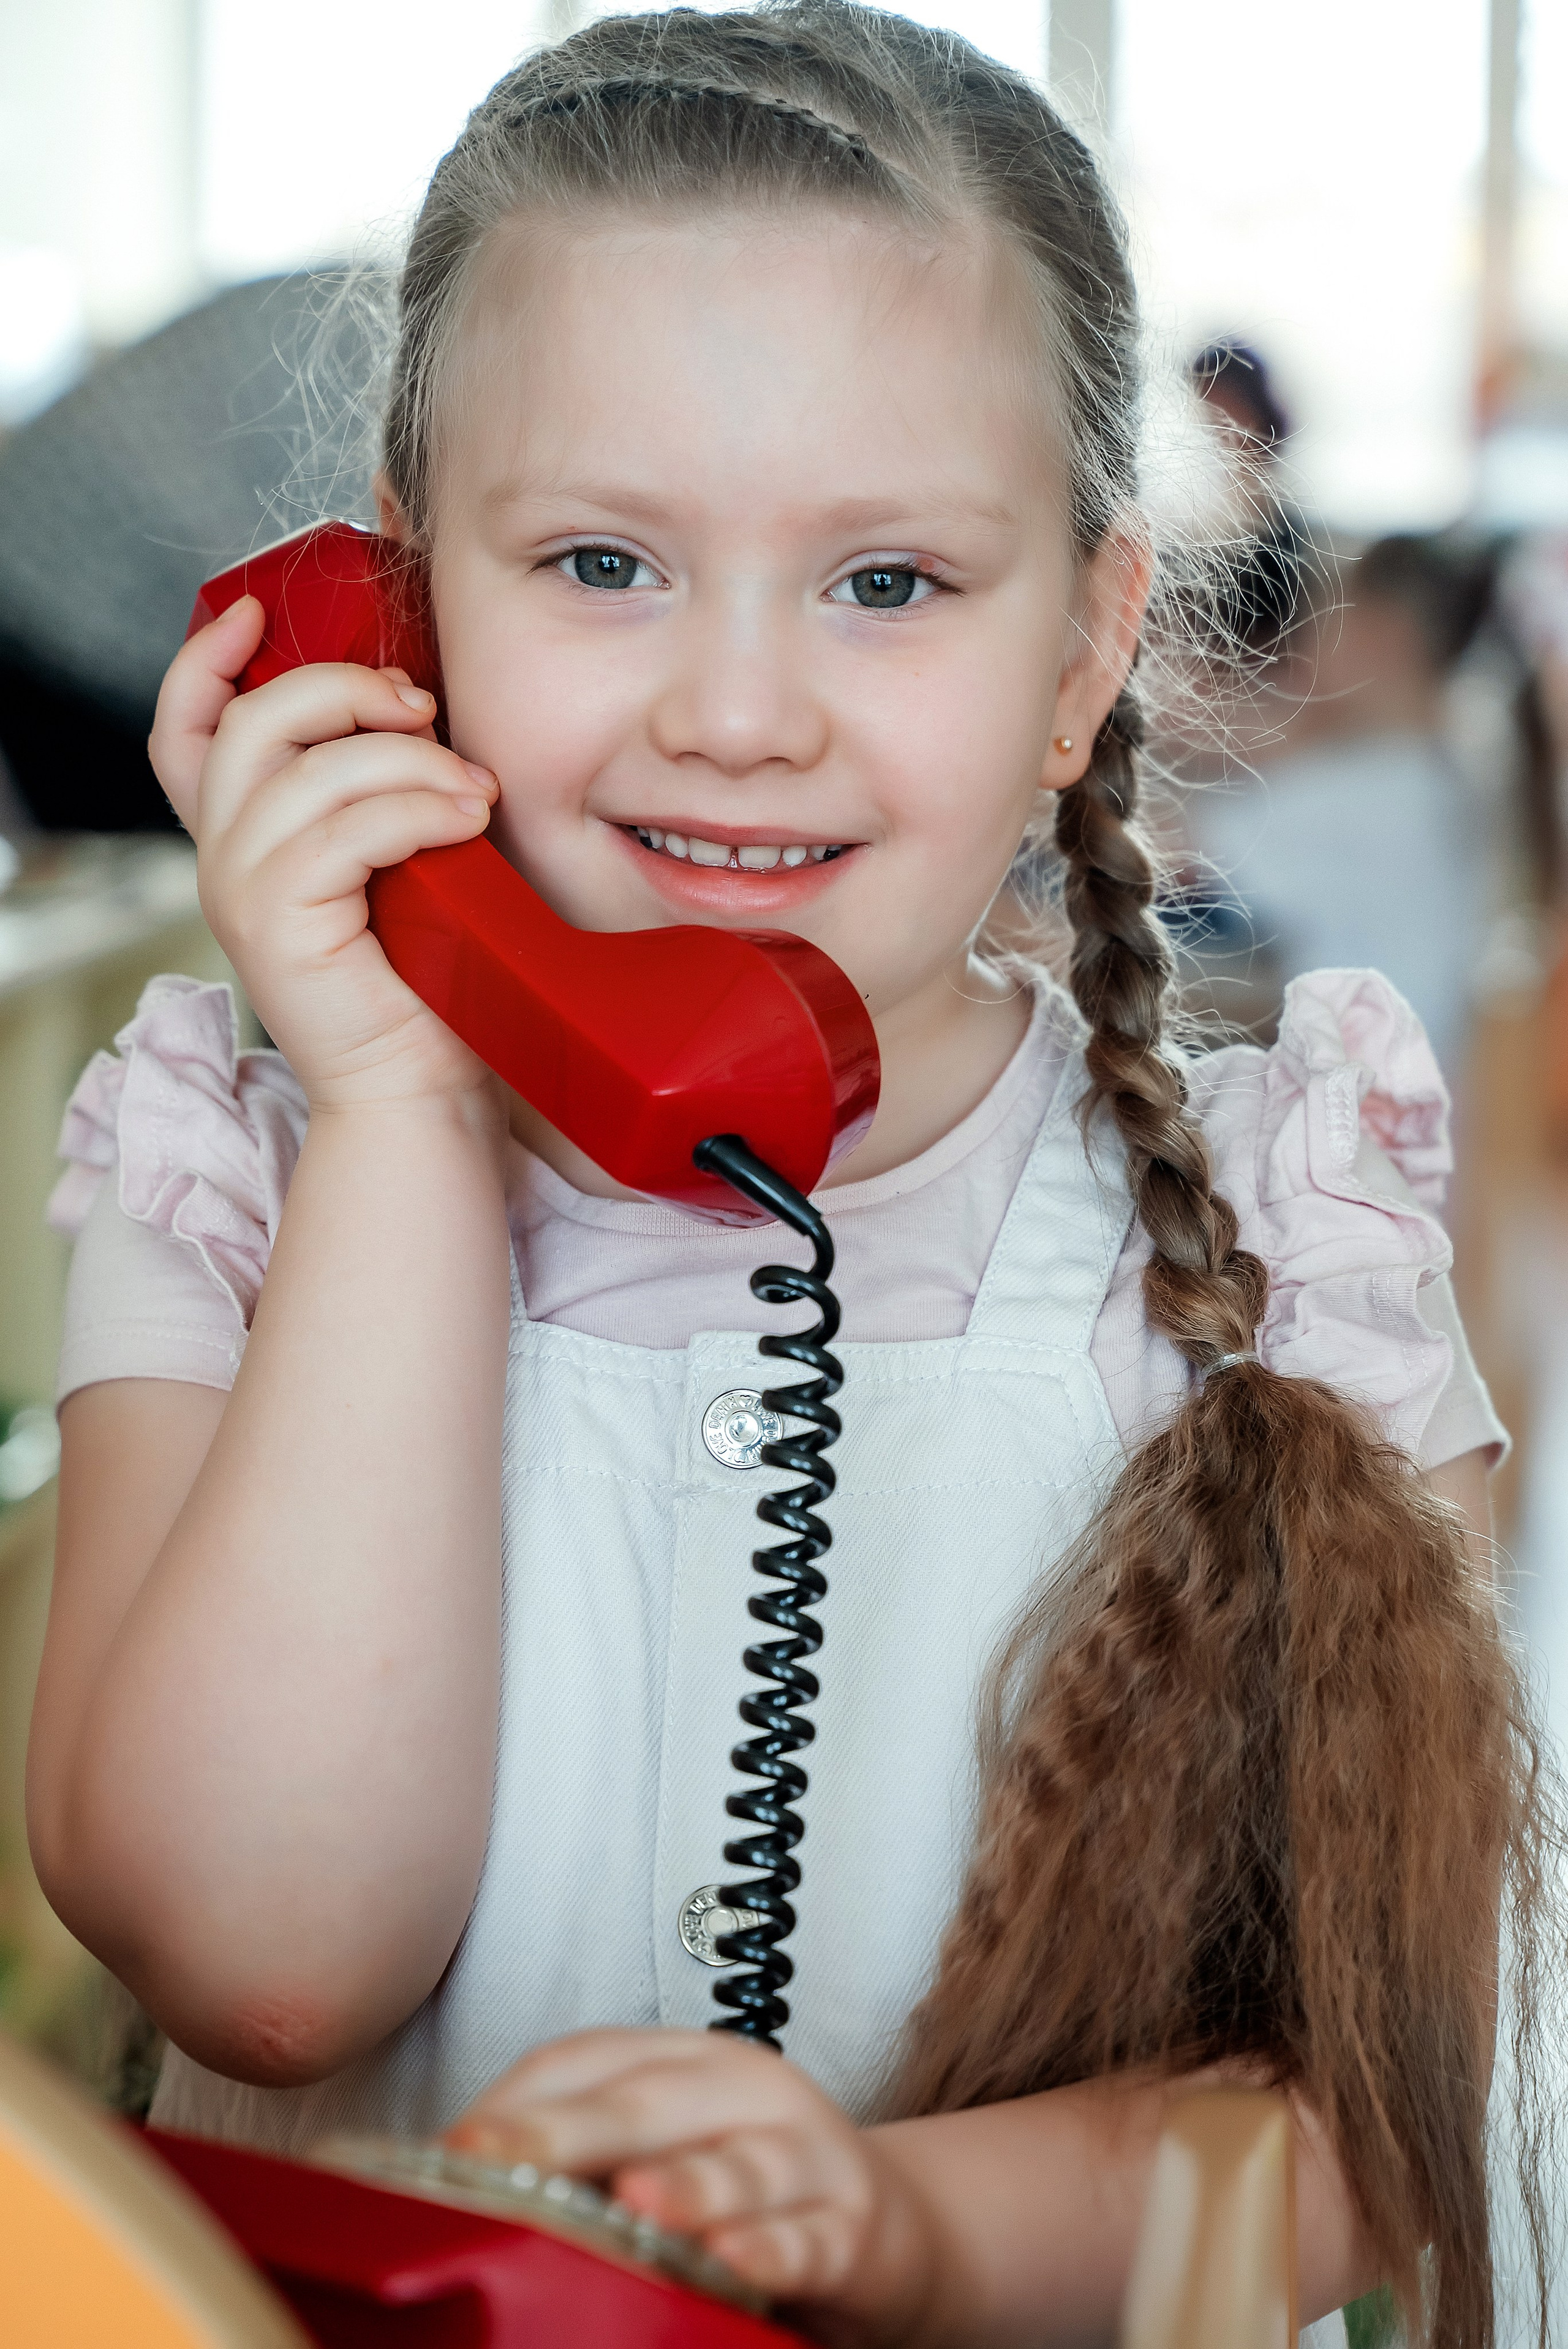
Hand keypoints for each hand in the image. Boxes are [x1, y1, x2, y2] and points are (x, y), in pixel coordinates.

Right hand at [149, 594, 502, 1109]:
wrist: (419, 1090)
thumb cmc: (423, 981)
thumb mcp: (394, 861)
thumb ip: (373, 791)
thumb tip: (413, 700)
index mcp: (241, 837)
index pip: (186, 729)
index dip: (206, 660)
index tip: (257, 614)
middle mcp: (222, 858)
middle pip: (255, 722)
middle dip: (345, 690)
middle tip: (424, 708)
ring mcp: (242, 891)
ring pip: (312, 771)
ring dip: (408, 761)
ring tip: (475, 790)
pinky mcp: (278, 924)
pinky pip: (347, 828)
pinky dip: (416, 808)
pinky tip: (466, 820)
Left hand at [444, 2029, 939, 2345]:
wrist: (878, 2229)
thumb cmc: (741, 2190)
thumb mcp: (661, 2156)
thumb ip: (582, 2162)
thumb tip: (457, 2184)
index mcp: (682, 2061)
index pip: (584, 2062)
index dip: (514, 2105)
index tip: (450, 2153)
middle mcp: (743, 2088)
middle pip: (648, 2102)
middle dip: (567, 2132)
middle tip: (495, 2161)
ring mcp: (804, 2154)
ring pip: (739, 2165)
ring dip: (685, 2186)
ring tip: (633, 2203)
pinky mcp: (852, 2227)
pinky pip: (808, 2239)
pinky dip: (771, 2250)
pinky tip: (736, 2262)